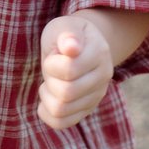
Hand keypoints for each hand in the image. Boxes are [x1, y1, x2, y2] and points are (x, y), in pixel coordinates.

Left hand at [37, 15, 113, 130]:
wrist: (79, 45)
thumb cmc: (66, 35)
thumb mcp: (64, 26)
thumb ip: (67, 34)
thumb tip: (71, 47)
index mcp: (99, 53)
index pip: (69, 70)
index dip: (51, 64)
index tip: (53, 55)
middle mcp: (103, 77)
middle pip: (66, 93)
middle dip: (49, 79)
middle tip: (50, 69)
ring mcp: (96, 96)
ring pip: (61, 110)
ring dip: (47, 95)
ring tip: (50, 81)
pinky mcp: (86, 110)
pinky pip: (61, 123)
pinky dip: (46, 112)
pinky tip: (48, 96)